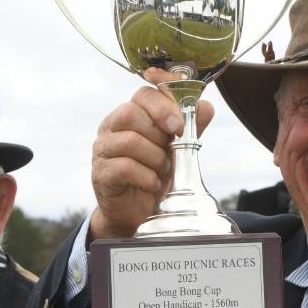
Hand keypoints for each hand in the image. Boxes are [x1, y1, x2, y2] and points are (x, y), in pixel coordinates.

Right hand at [89, 68, 213, 238]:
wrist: (137, 212)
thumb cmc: (155, 174)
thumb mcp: (177, 150)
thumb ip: (190, 128)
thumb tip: (206, 106)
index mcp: (130, 115)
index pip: (143, 94)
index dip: (163, 107)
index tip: (179, 127)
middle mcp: (111, 128)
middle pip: (130, 114)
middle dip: (158, 134)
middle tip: (170, 153)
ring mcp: (103, 150)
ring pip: (129, 141)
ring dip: (154, 158)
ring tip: (162, 171)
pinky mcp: (101, 174)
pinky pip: (125, 168)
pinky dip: (146, 177)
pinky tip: (154, 185)